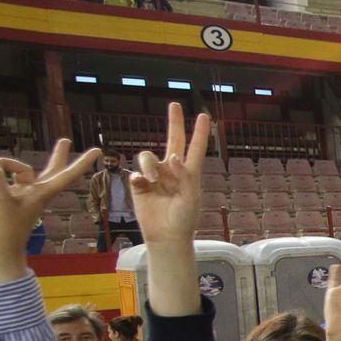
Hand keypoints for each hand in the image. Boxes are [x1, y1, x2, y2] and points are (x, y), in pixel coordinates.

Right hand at [0, 140, 100, 283]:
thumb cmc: (3, 230)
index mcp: (42, 194)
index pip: (67, 175)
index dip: (82, 162)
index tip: (97, 151)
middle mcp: (35, 193)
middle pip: (50, 170)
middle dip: (57, 155)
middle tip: (65, 140)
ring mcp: (21, 196)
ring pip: (15, 171)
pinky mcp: (6, 199)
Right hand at [128, 102, 208, 243]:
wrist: (166, 236)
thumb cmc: (183, 219)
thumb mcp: (190, 198)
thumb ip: (184, 176)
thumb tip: (173, 156)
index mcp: (189, 173)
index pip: (195, 149)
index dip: (199, 133)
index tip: (203, 116)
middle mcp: (171, 171)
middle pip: (172, 141)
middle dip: (174, 123)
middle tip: (174, 105)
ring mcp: (154, 177)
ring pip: (148, 156)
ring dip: (150, 165)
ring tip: (153, 180)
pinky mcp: (139, 185)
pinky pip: (137, 173)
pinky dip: (140, 177)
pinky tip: (144, 186)